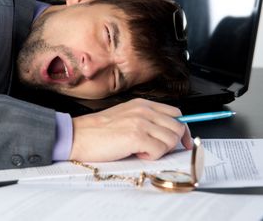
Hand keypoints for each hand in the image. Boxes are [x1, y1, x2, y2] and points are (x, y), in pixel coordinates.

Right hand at [69, 98, 192, 161]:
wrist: (78, 135)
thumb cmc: (98, 131)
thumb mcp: (125, 117)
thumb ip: (146, 120)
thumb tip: (167, 133)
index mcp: (141, 104)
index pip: (175, 113)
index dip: (182, 130)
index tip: (184, 142)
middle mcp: (143, 110)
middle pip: (178, 127)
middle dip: (172, 143)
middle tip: (156, 150)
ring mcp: (140, 122)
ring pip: (171, 140)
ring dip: (159, 150)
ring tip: (141, 150)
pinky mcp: (136, 136)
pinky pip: (159, 151)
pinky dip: (150, 157)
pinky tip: (135, 153)